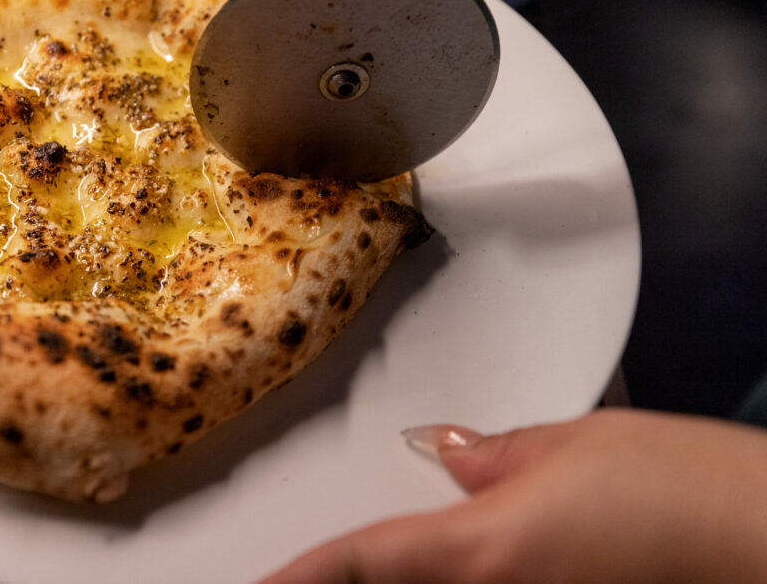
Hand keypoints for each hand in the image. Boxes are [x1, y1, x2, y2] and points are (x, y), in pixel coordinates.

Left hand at [258, 410, 766, 583]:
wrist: (766, 540)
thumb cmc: (681, 488)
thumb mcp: (573, 443)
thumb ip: (495, 455)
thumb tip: (452, 454)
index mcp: (477, 550)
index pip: (357, 564)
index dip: (294, 576)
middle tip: (300, 578)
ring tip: (370, 568)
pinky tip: (447, 568)